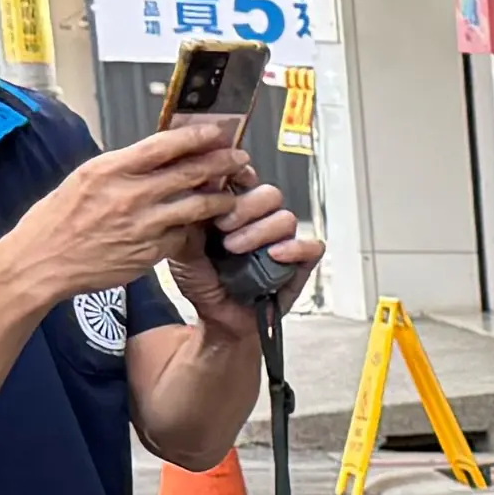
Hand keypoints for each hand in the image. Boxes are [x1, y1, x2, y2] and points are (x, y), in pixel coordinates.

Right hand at [0, 129, 233, 311]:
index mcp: (110, 169)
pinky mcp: (150, 252)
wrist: (42, 261)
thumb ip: (122, 168)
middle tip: (240, 158)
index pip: (163, 145)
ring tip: (231, 195)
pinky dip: (194, 229)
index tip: (217, 132)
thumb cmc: (57, 219)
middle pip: (189, 173)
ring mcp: (142, 225)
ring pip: (196, 207)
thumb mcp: (84, 180)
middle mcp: (129, 194)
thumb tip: (156, 156)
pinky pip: (183, 236)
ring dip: (220, 199)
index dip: (196, 137)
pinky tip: (201, 226)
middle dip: (221, 163)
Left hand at [174, 168, 323, 322]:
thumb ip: (187, 218)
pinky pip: (311, 247)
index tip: (221, 182)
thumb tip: (191, 187)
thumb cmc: (202, 284)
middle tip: (222, 226)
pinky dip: (295, 248)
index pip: (245, 178)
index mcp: (234, 209)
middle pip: (269, 193)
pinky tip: (274, 255)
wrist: (218, 320)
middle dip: (245, 206)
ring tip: (235, 250)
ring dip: (260, 231)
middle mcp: (261, 222)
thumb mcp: (182, 247)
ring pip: (286, 218)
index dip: (238, 173)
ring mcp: (282, 242)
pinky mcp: (299, 265)